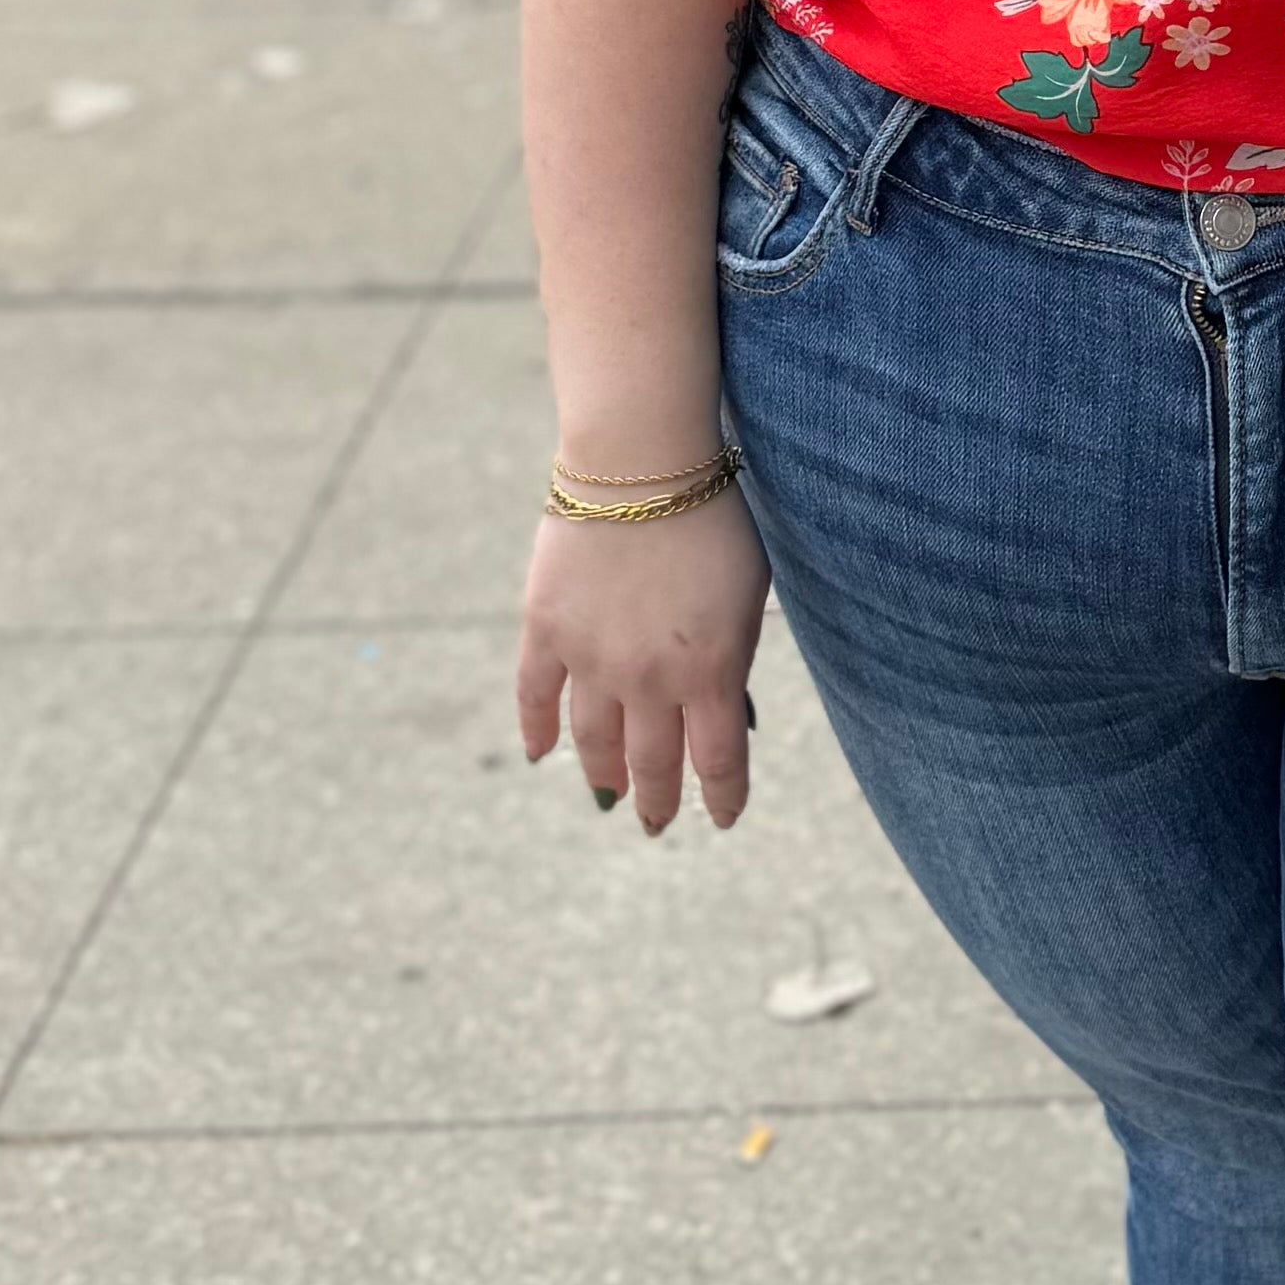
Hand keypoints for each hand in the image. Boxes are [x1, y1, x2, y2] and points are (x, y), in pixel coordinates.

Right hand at [516, 480, 770, 834]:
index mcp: (714, 672)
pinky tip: (540, 754)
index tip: (721, 818)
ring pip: (594, 742)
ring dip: (603, 776)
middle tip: (657, 823)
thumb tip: (720, 703)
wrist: (643, 461)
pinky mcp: (545, 629)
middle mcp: (650, 680)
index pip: (719, 763)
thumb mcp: (749, 593)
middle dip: (659, 801)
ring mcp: (592, 658)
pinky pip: (536, 696)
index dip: (722, 799)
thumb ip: (732, 655)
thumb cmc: (714, 516)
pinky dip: (537, 730)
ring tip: (610, 794)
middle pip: (654, 764)